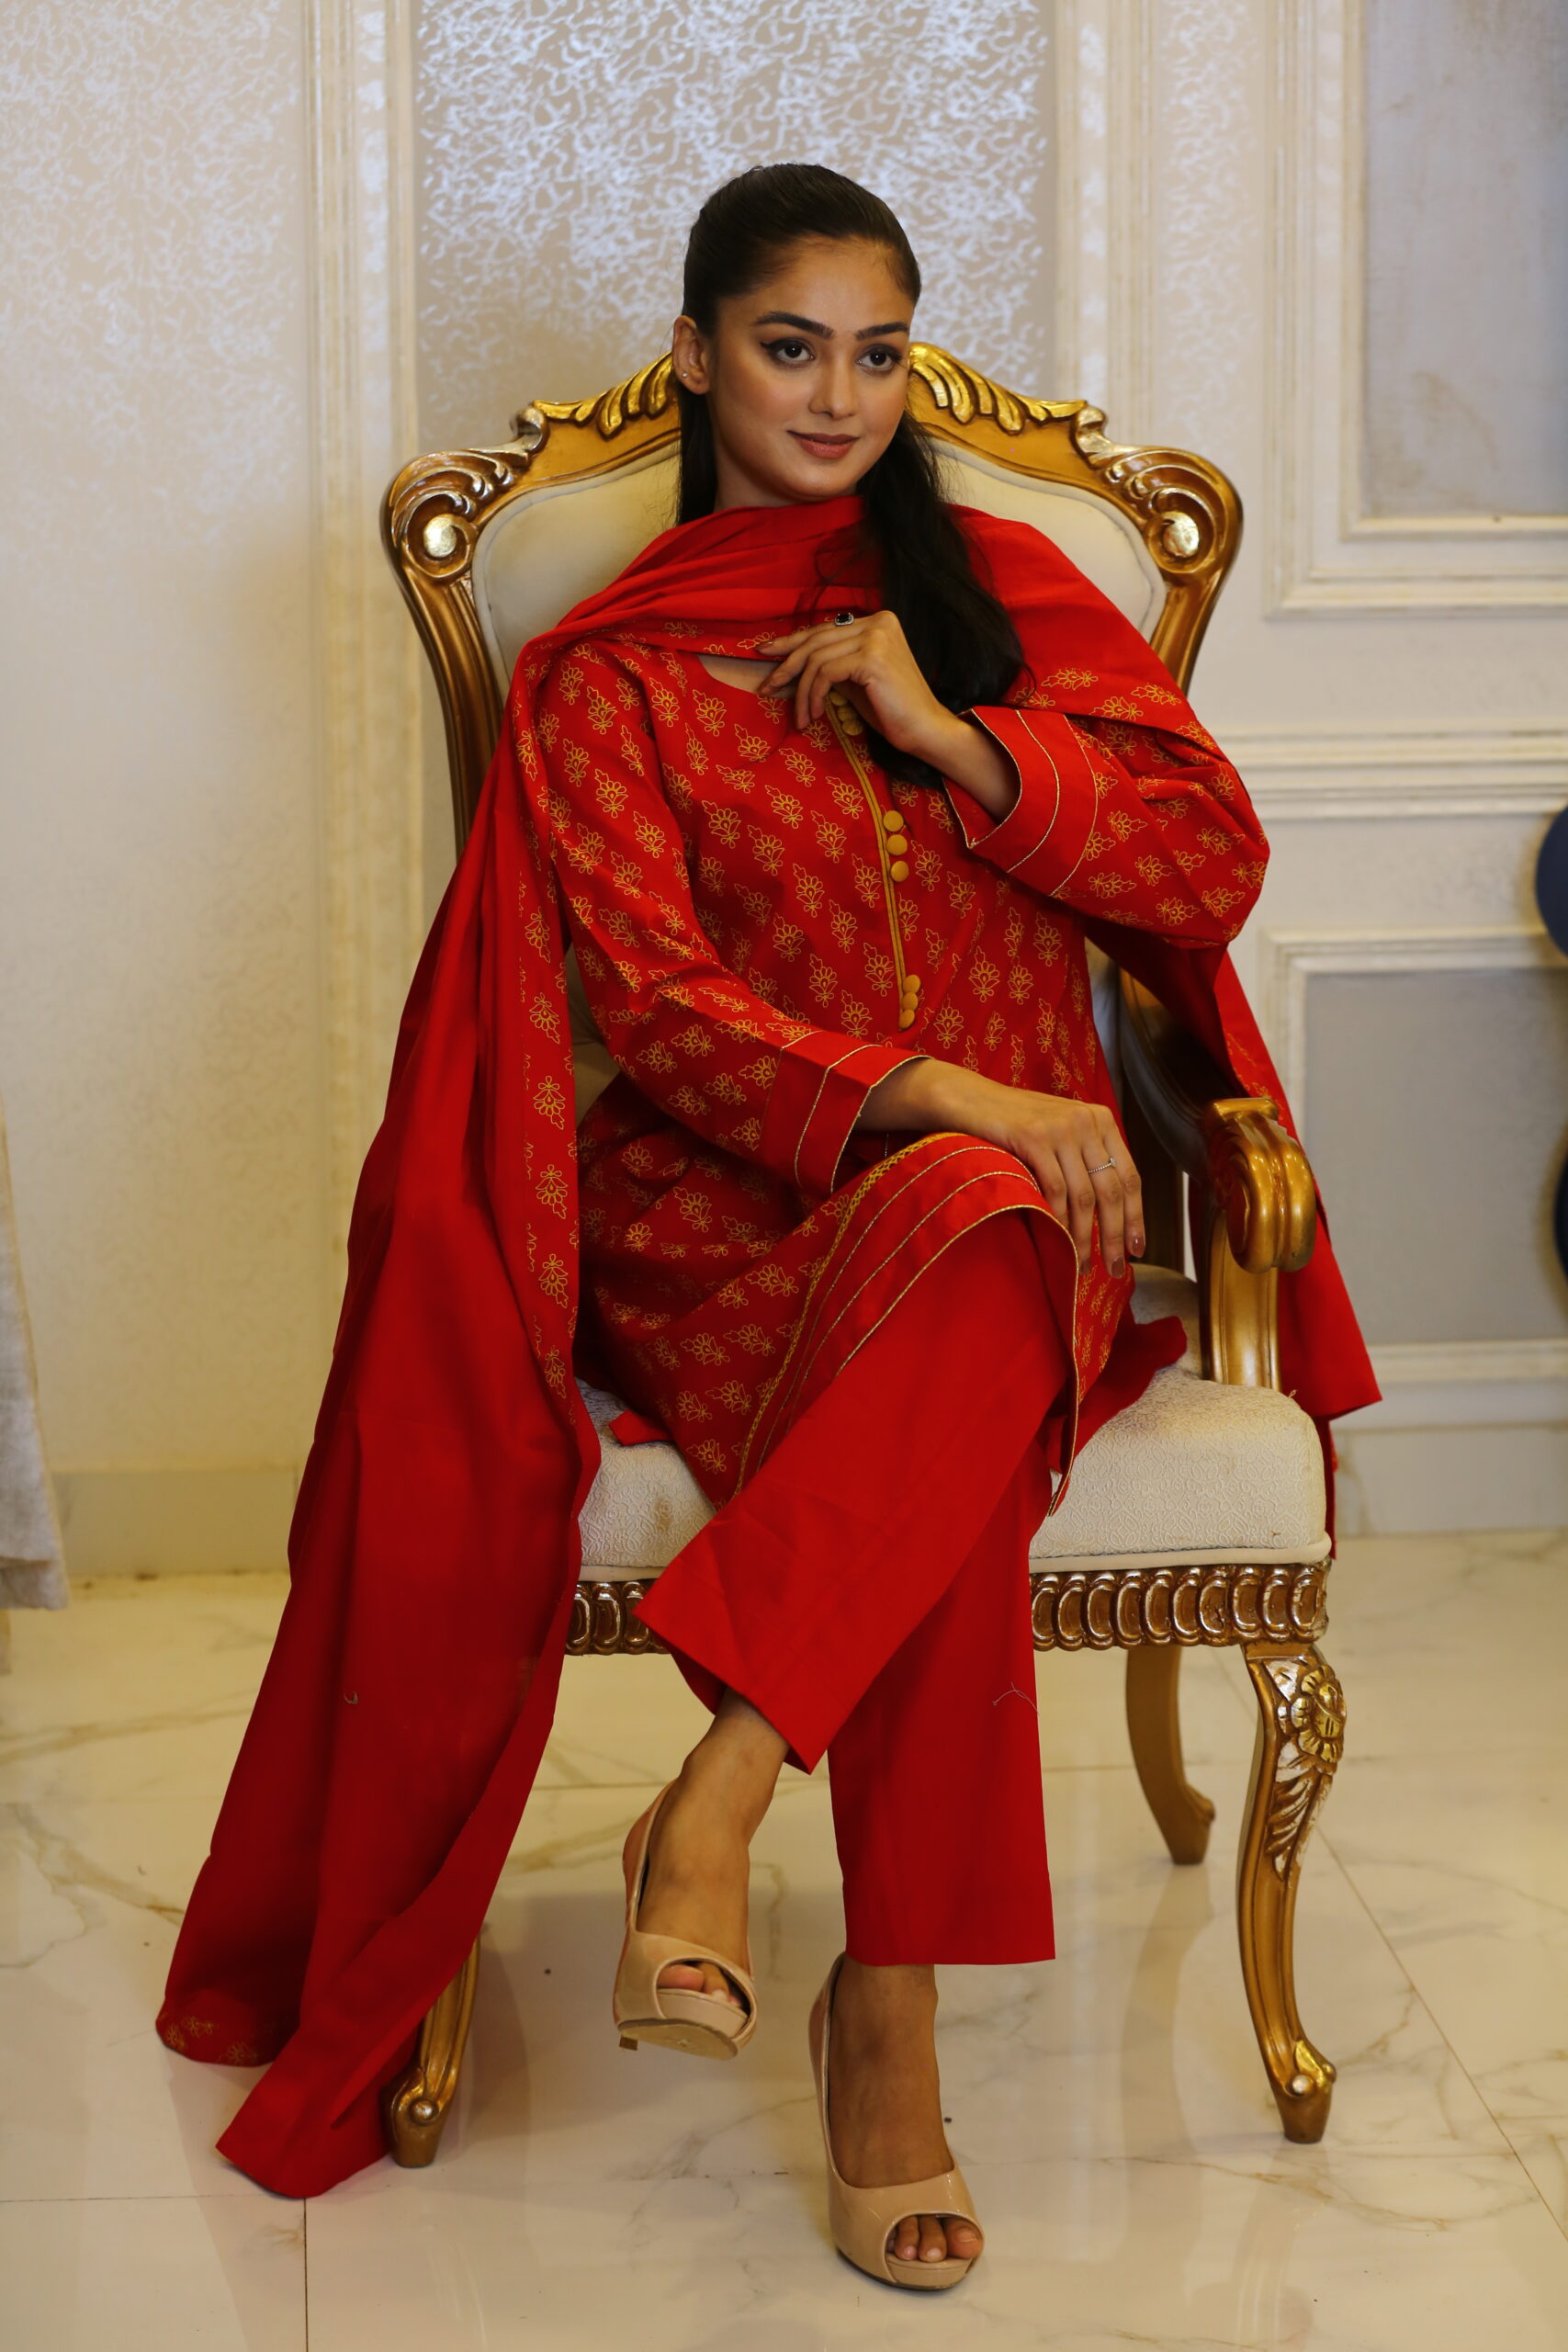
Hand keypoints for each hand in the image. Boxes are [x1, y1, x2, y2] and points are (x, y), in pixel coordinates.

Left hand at [755, 611, 1018, 817]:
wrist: (925, 730)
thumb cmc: (892, 710)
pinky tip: (813, 715)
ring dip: (801, 691)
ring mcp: (876, 637)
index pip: (824, 628)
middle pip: (816, 639)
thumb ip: (832, 664)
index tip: (765, 652)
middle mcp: (878, 621)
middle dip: (786, 664)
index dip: (791, 641)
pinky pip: (825, 674)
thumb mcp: (856, 680)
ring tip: (800, 717)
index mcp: (877, 621)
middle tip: (767, 686)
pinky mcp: (871, 658)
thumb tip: (794, 661)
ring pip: (817, 659)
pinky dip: (813, 696)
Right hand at [858, 1059, 1143, 1277]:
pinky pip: (1054, 1189)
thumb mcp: (1061, 1132)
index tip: (1137, 1249)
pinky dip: (1058, 1220)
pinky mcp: (1032, 1137)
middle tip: (1114, 1268)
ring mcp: (1060, 1128)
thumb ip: (1086, 1158)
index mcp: (1101, 1120)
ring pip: (1084, 1196)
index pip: (1129, 1176)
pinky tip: (1058, 1240)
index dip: (1136, 1217)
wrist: (970, 1099)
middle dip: (1115, 1235)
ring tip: (1082, 1264)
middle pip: (1111, 1190)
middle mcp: (1086, 1121)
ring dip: (1084, 1237)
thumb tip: (1111, 1213)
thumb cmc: (1015, 1123)